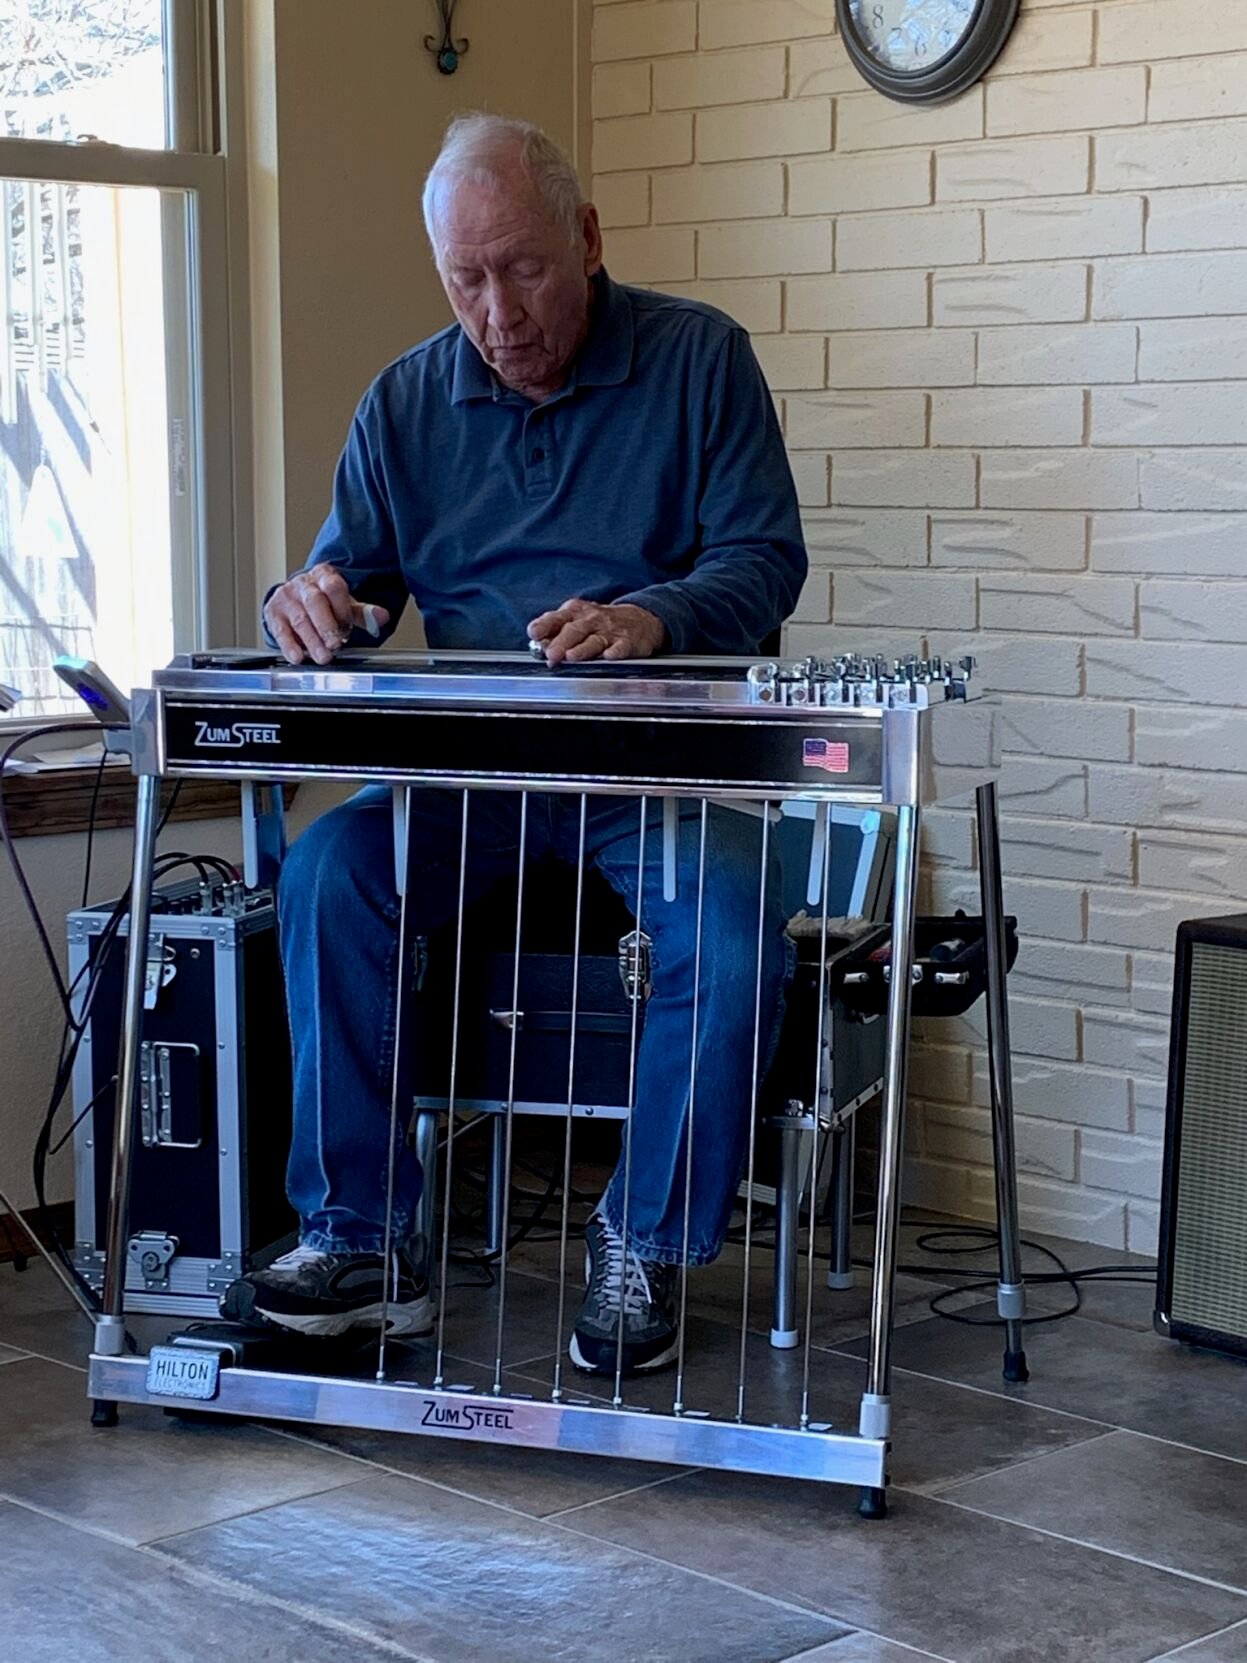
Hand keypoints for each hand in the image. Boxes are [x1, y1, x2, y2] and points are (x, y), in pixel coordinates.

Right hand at [264, 566, 389, 665]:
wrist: (295, 599)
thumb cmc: (323, 602)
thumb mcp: (344, 604)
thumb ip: (363, 612)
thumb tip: (383, 617)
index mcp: (324, 576)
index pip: (334, 587)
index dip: (342, 608)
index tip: (348, 627)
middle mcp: (303, 584)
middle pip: (315, 603)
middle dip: (326, 626)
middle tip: (335, 645)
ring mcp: (286, 598)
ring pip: (299, 619)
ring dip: (311, 641)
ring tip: (323, 657)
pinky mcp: (273, 613)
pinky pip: (280, 630)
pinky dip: (288, 645)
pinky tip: (297, 657)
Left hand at [527, 598, 665, 666]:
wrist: (639, 619)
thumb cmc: (600, 623)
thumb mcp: (576, 619)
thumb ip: (555, 632)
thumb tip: (536, 646)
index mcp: (575, 613)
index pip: (556, 618)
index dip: (544, 626)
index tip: (534, 633)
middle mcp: (591, 620)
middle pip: (574, 631)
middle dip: (561, 643)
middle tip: (551, 654)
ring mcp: (610, 631)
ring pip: (594, 640)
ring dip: (583, 649)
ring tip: (572, 657)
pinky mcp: (627, 641)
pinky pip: (621, 646)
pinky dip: (615, 651)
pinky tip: (609, 656)